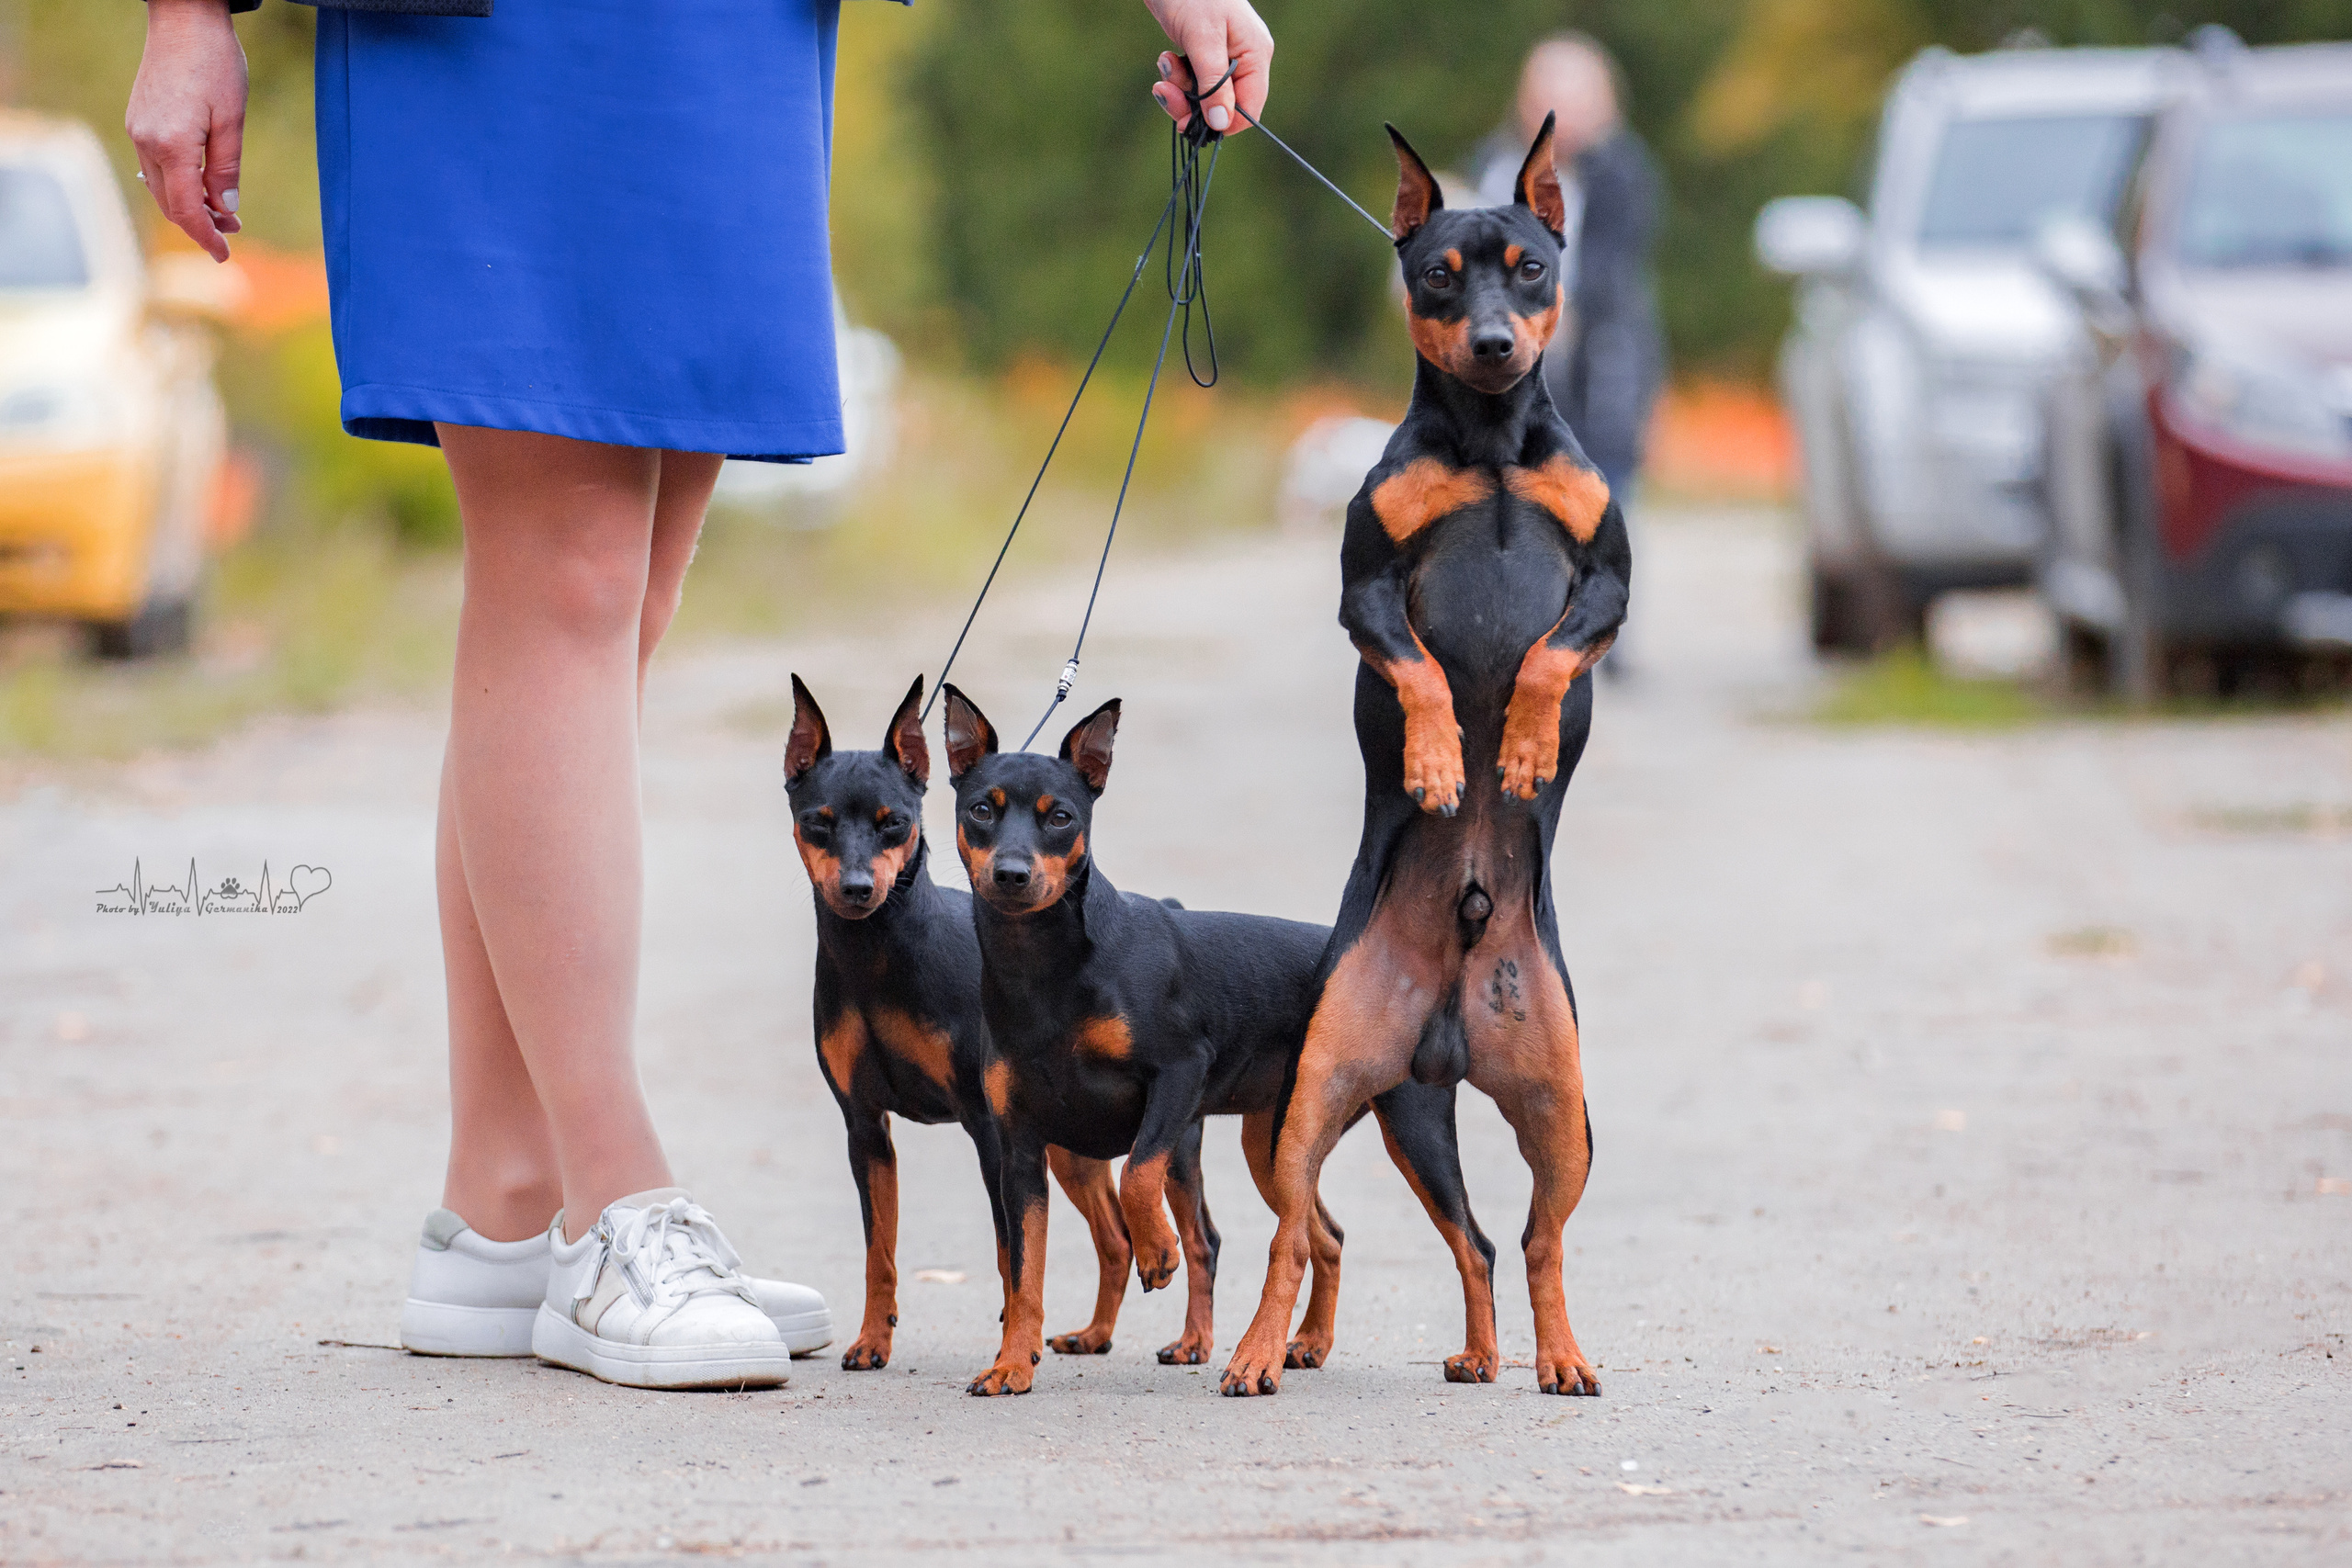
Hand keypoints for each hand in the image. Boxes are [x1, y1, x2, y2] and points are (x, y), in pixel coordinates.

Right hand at [127, 0, 246, 261]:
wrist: (184, 21)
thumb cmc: (215, 65)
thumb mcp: (232, 121)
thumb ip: (226, 169)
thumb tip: (225, 209)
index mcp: (171, 145)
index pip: (186, 208)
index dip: (206, 236)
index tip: (225, 256)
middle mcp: (146, 141)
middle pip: (170, 202)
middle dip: (201, 223)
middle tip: (234, 230)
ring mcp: (138, 130)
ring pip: (160, 187)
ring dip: (190, 204)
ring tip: (223, 211)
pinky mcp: (138, 121)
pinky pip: (155, 166)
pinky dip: (178, 183)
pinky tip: (201, 185)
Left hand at [1144, 0, 1271, 136]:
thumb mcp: (1203, 40)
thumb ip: (1212, 84)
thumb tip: (1220, 123)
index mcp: (1255, 55)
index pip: (1249, 109)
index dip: (1221, 122)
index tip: (1191, 122)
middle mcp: (1243, 59)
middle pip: (1223, 106)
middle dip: (1191, 104)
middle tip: (1165, 92)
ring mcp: (1224, 57)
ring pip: (1204, 96)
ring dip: (1179, 89)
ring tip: (1165, 65)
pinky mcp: (1204, 54)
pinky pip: (1192, 81)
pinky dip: (1175, 76)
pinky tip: (1166, 58)